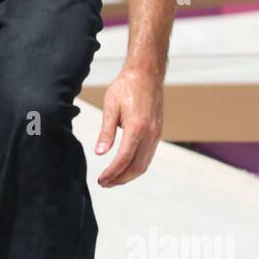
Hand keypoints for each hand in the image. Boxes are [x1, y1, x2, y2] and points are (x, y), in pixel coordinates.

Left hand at [94, 67, 163, 186]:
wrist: (146, 74)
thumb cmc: (126, 87)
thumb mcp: (111, 107)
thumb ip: (106, 132)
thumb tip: (100, 153)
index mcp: (137, 127)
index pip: (124, 159)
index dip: (112, 173)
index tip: (101, 180)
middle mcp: (150, 133)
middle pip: (136, 167)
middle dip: (120, 179)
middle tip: (104, 184)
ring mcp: (156, 134)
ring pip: (144, 164)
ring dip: (128, 175)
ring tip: (113, 179)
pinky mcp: (158, 133)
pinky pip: (148, 156)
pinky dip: (136, 166)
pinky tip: (124, 167)